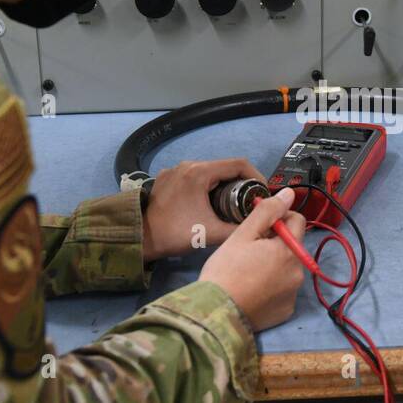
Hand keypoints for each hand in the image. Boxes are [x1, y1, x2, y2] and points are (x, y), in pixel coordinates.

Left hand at [141, 157, 264, 260]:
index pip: (239, 164)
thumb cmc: (176, 233)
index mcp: (200, 173)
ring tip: (230, 205)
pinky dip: (206, 187)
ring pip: (209, 172)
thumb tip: (258, 224)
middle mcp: (188, 165)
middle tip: (248, 202)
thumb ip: (239, 228)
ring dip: (223, 185)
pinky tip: (207, 204)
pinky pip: (194, 177)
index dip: (256, 176)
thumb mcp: (212, 233)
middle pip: (224, 167)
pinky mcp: (166, 178)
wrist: (140, 238)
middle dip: (240, 183)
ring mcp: (175, 170)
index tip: (262, 193)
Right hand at [200, 188, 306, 330]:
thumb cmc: (226, 270)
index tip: (259, 227)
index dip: (278, 218)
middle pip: (292, 246)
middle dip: (275, 244)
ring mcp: (293, 294)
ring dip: (274, 265)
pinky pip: (283, 290)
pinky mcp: (286, 311)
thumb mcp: (244, 234)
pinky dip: (272, 287)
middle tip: (248, 251)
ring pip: (287, 268)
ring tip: (247, 272)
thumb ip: (268, 211)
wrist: (215, 313)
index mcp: (290, 250)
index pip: (297, 220)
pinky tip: (252, 289)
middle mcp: (299, 272)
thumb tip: (289, 194)